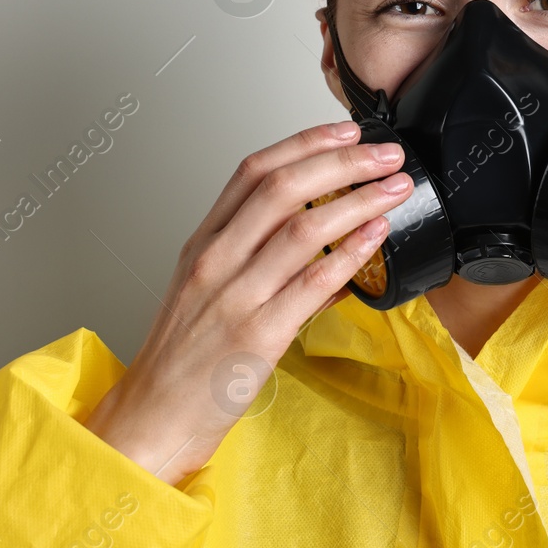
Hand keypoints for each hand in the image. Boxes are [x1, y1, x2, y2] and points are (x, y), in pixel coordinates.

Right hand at [83, 121, 410, 485]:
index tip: (345, 130)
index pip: (253, 172)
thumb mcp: (208, 295)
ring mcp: (236, 296)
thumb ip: (259, 265)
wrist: (154, 418)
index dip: (305, 143)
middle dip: (342, 160)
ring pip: (303, 228)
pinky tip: (377, 236)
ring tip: (393, 187)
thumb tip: (324, 250)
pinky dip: (350, 253)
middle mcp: (216, 261)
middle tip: (384, 153)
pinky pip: (312, 283)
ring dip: (358, 199)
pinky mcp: (258, 335)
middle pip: (282, 188)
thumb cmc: (181, 360)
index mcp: (203, 244)